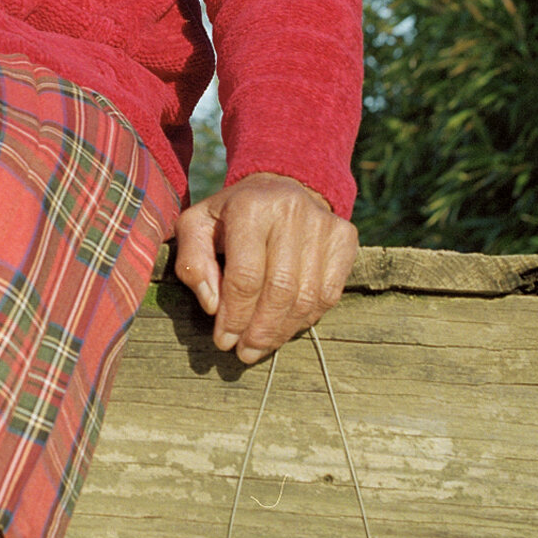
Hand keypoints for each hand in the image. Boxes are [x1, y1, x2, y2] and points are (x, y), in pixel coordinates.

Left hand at [172, 171, 358, 363]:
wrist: (280, 185)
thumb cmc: (230, 215)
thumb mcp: (196, 227)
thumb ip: (192, 263)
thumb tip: (213, 306)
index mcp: (251, 207)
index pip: (245, 276)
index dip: (234, 316)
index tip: (223, 341)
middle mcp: (292, 211)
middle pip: (280, 290)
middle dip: (259, 330)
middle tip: (244, 352)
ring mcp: (324, 225)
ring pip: (306, 297)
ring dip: (282, 331)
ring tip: (261, 346)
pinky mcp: (345, 238)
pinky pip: (329, 294)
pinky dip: (306, 319)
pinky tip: (285, 327)